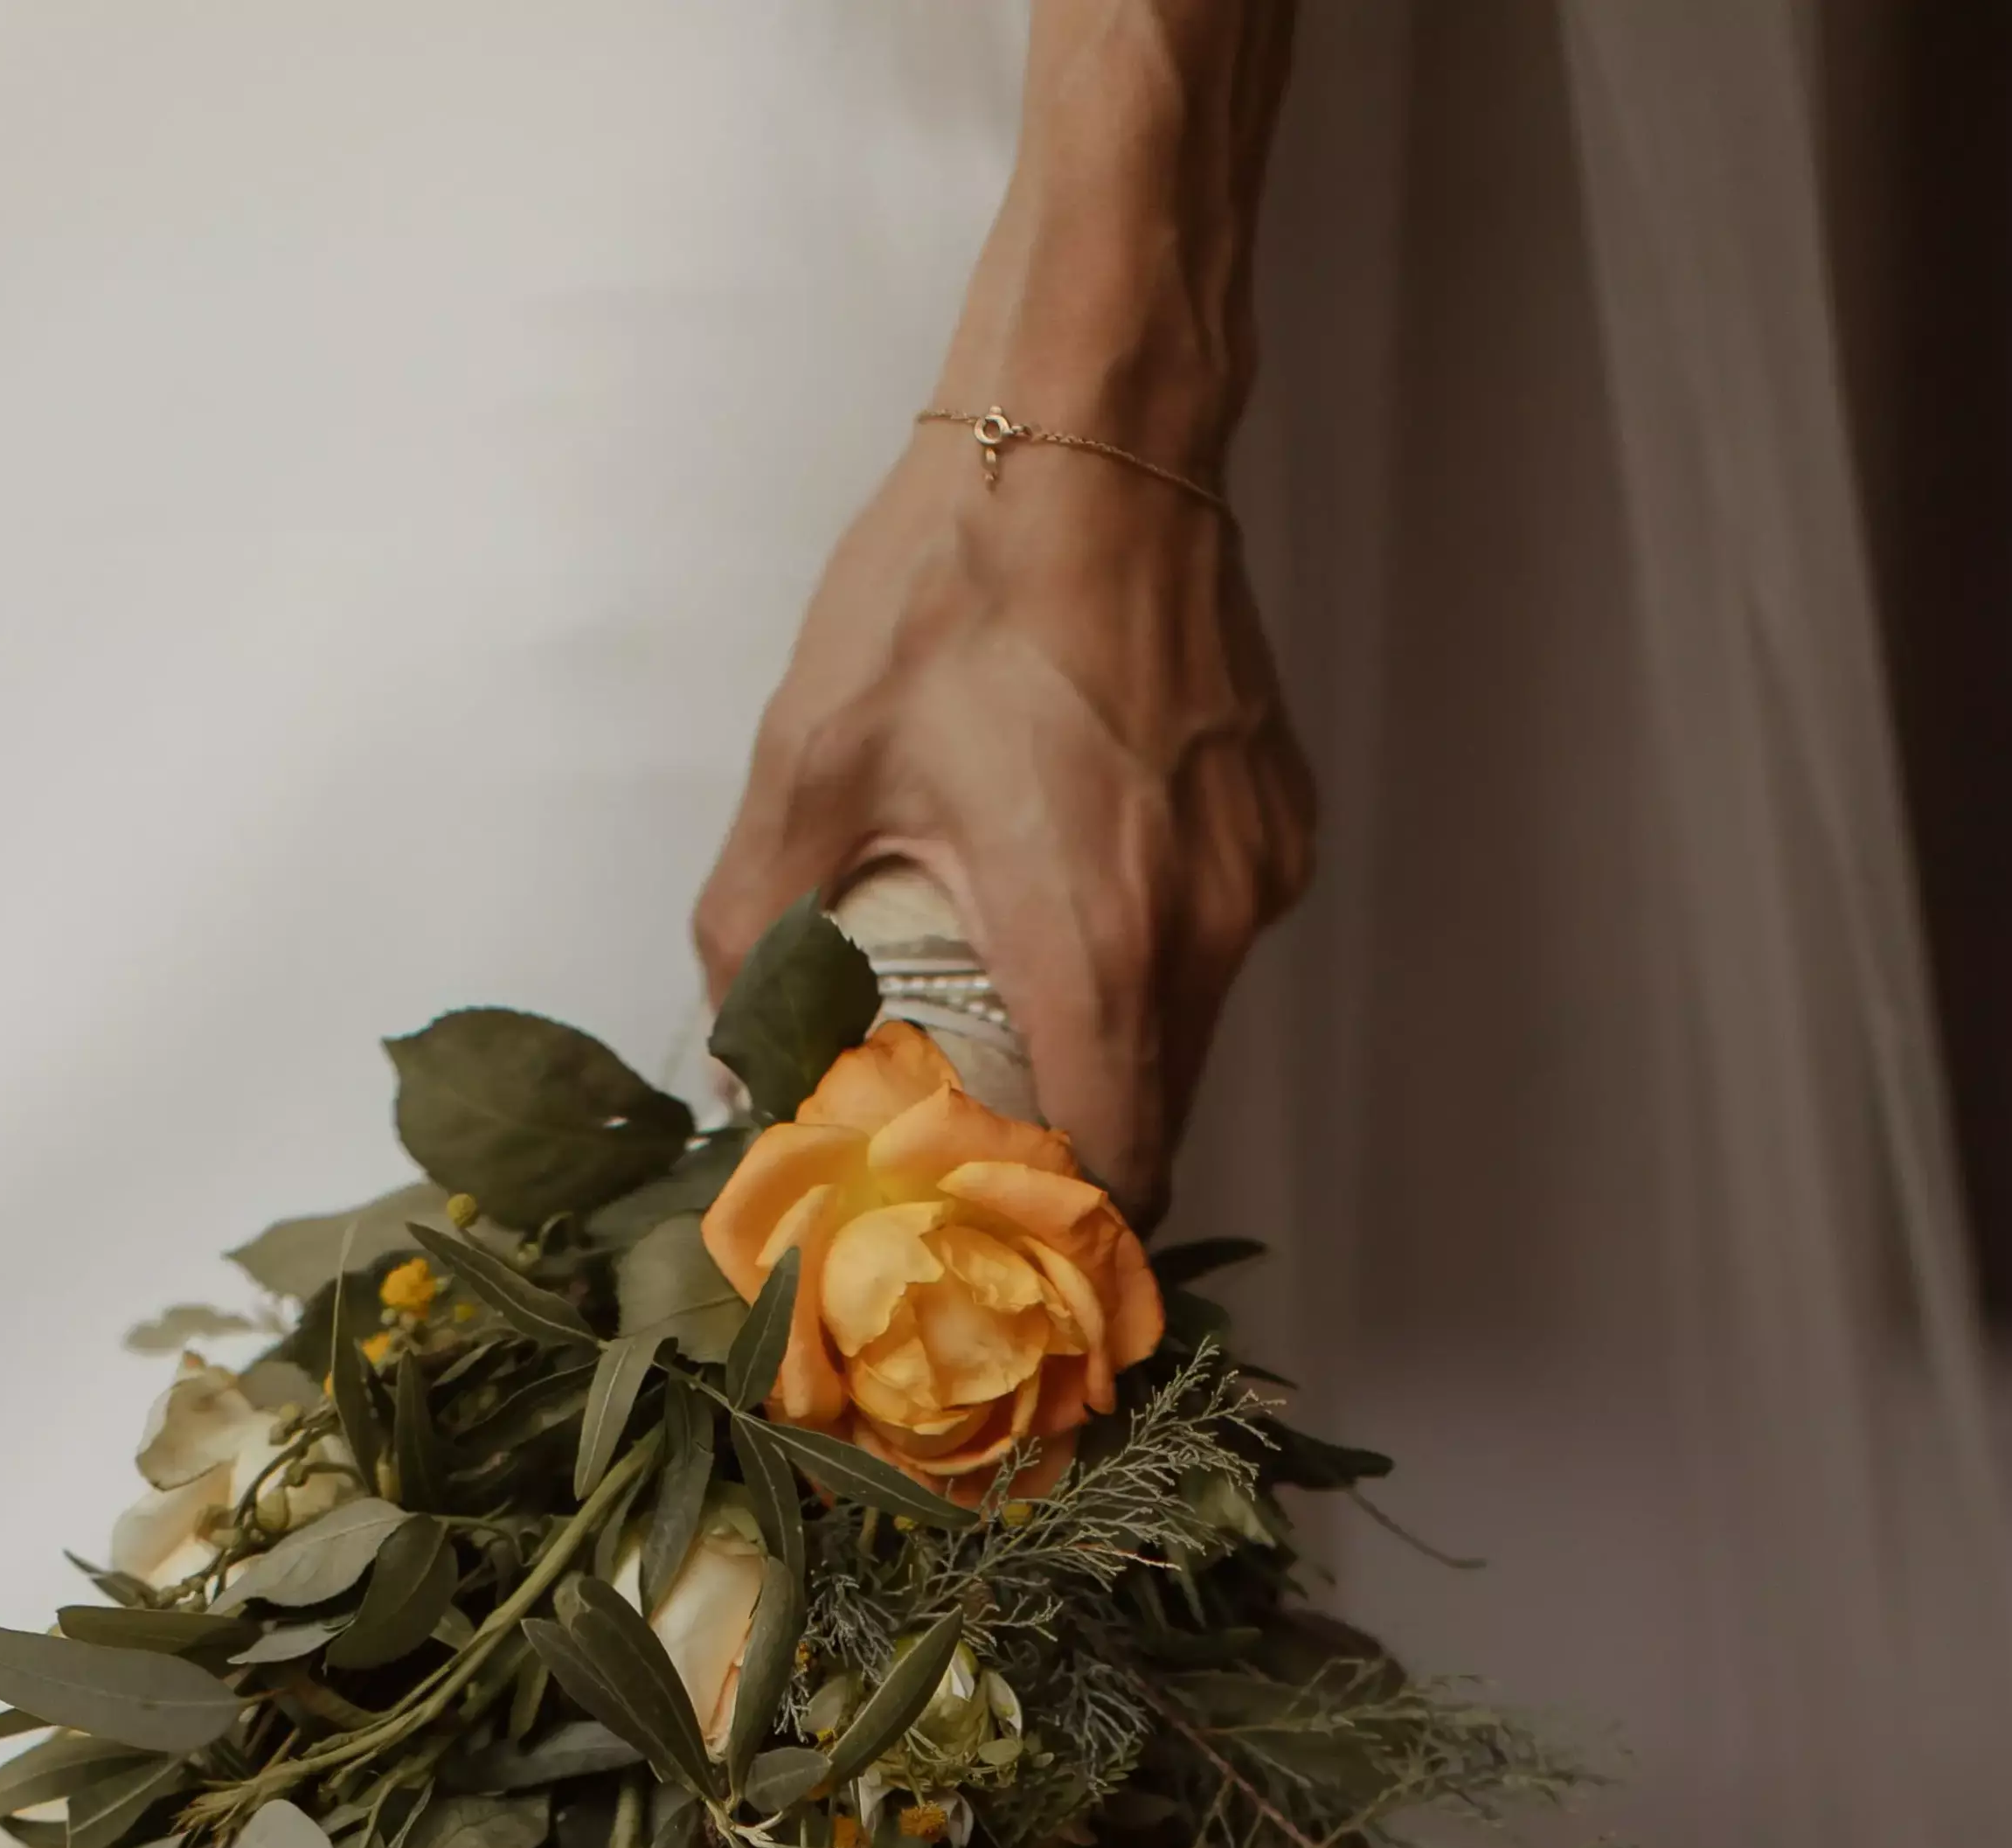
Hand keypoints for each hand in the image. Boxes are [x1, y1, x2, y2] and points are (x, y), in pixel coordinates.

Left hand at [695, 433, 1313, 1221]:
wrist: (1095, 421)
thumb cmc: (956, 580)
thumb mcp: (812, 759)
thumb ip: (761, 928)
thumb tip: (736, 1056)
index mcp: (1099, 938)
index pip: (1116, 1171)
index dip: (1061, 1241)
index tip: (998, 1261)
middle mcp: (1206, 926)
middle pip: (1154, 1117)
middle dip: (1068, 1159)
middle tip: (975, 1164)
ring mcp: (1258, 874)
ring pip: (1187, 1033)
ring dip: (1105, 1058)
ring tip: (1011, 1039)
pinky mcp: (1276, 824)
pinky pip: (1213, 942)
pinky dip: (1147, 963)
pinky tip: (1070, 906)